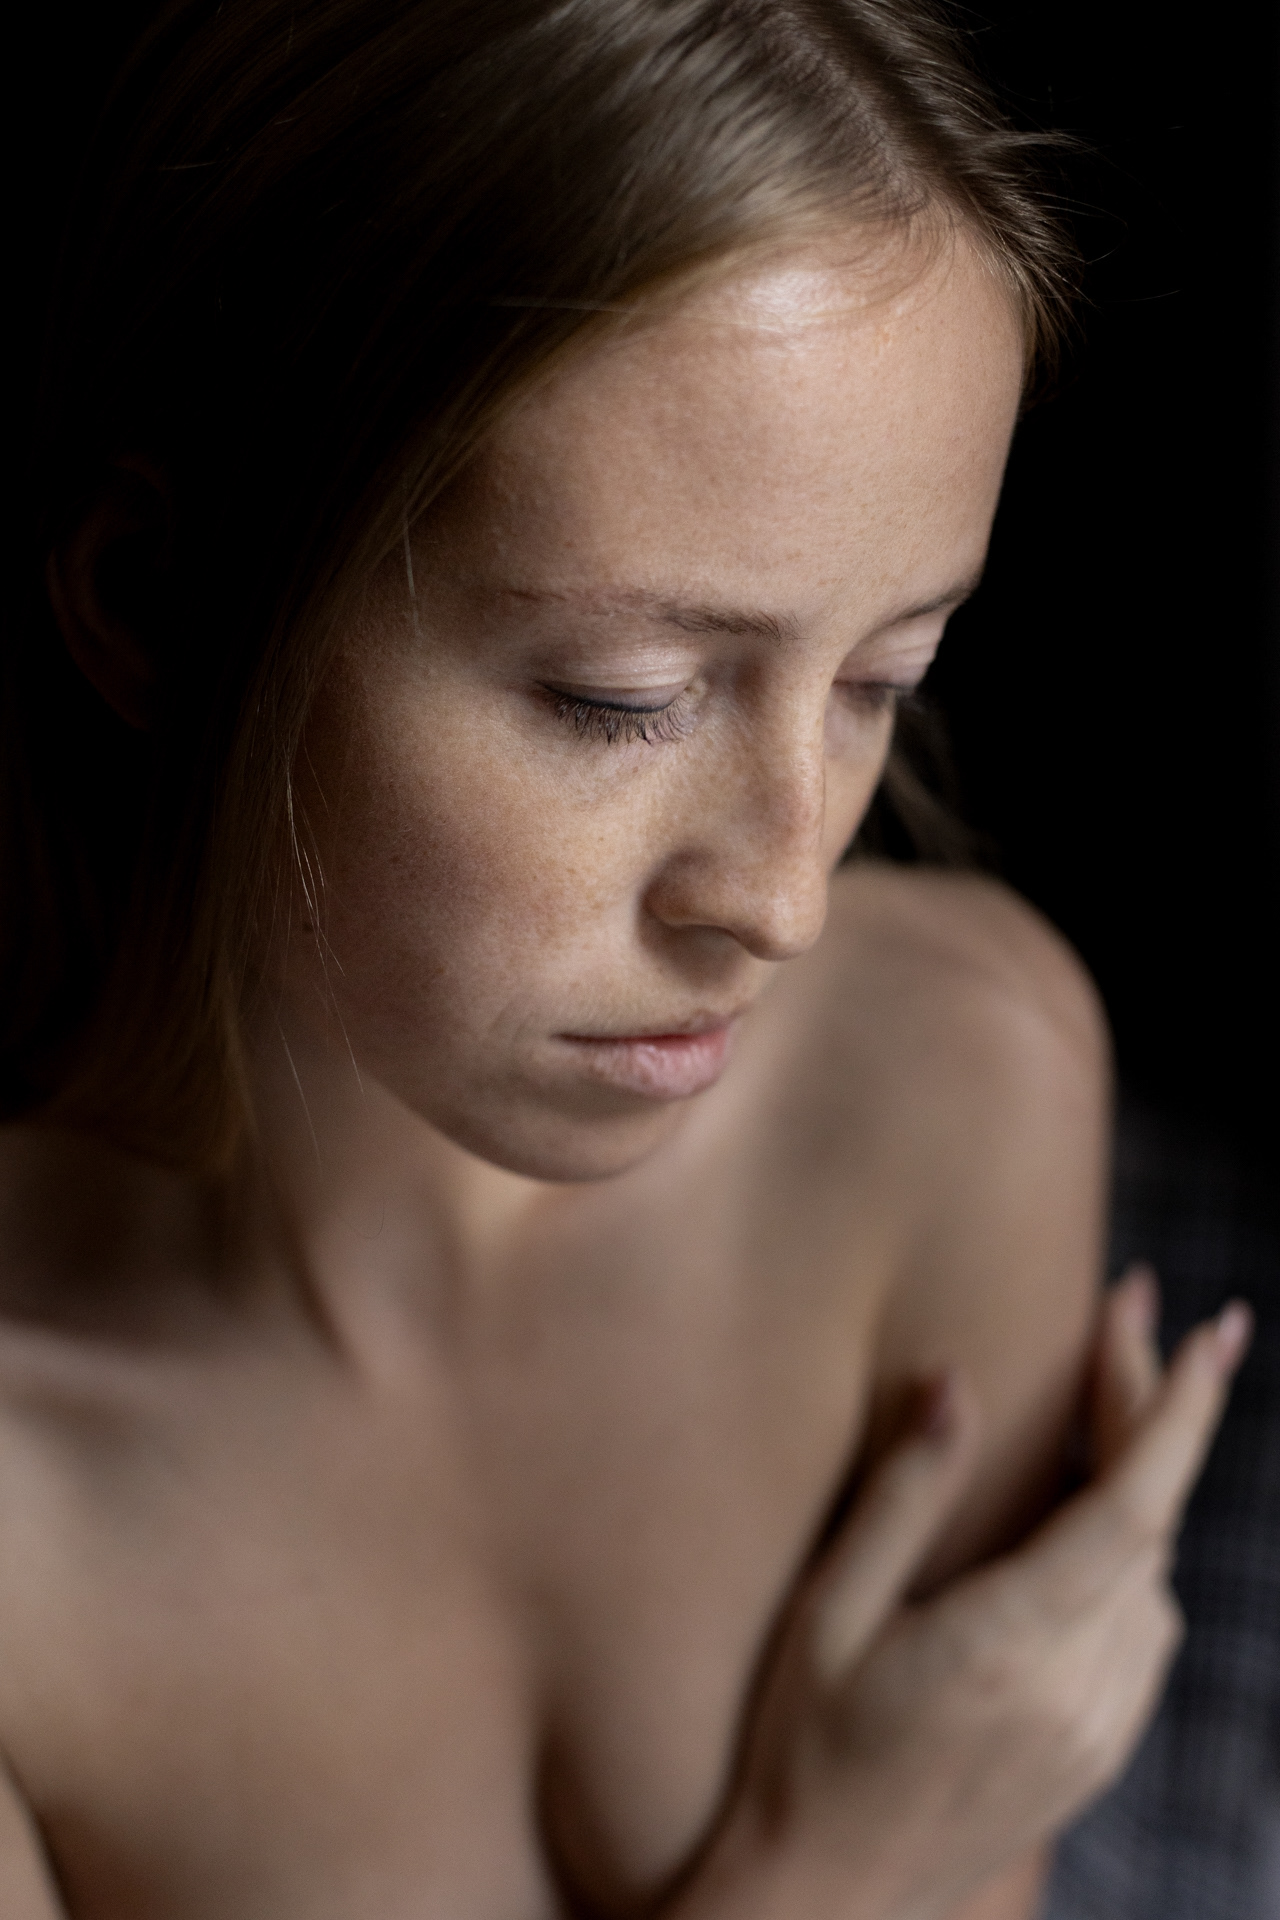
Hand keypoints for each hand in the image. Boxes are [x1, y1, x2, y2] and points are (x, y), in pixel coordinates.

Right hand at [665, 1271, 1251, 1919]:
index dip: (1176, 1409)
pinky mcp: (1096, 1757)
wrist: (821, 1904)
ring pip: (1157, 1577)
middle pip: (1150, 1523)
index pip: (1131, 1506)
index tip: (1209, 1329)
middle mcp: (1075, 1690)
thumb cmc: (801, 1748)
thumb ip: (903, 1494)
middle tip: (1129, 1319)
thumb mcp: (829, 1610)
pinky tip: (1086, 1527)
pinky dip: (1130, 1558)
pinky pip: (1146, 1635)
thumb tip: (955, 1382)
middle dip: (1148, 1412)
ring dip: (1140, 1484)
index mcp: (1007, 1643)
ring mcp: (1096, 1732)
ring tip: (1101, 1404)